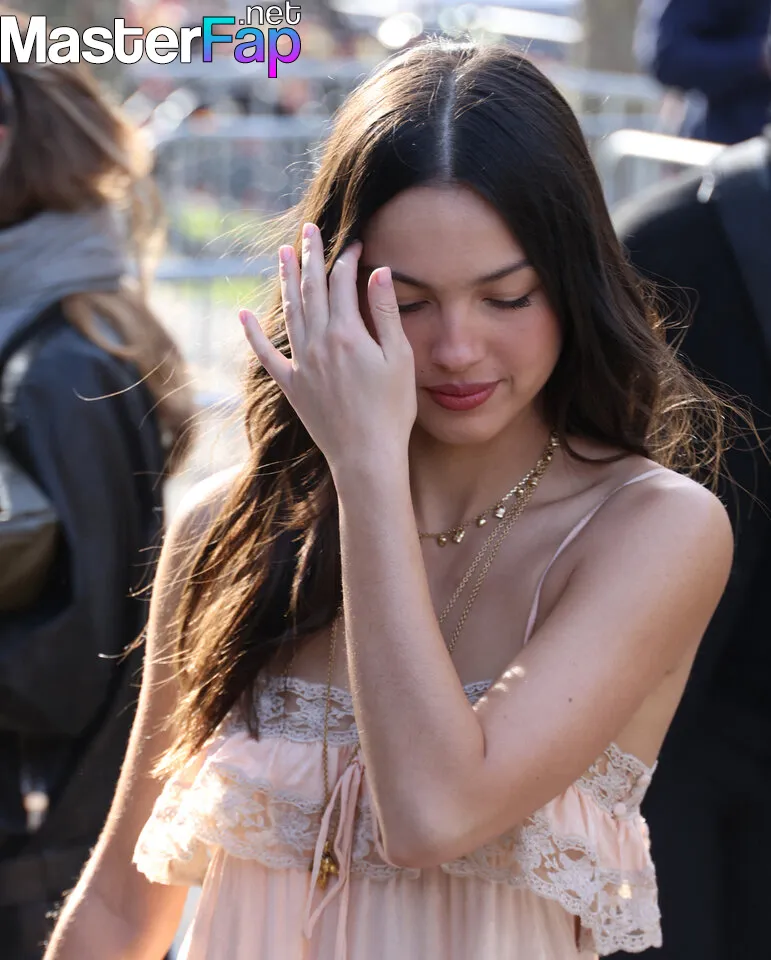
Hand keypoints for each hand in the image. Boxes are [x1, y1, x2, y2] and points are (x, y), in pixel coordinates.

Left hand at [239, 223, 416, 475]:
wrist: (366, 455)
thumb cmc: (391, 410)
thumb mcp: (399, 359)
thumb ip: (387, 313)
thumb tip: (379, 273)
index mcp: (348, 334)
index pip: (342, 284)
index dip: (347, 259)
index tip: (353, 244)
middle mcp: (319, 343)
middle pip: (311, 290)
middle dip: (310, 256)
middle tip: (308, 229)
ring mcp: (301, 364)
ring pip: (290, 312)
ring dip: (286, 281)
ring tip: (283, 254)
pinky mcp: (291, 386)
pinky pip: (266, 355)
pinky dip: (253, 334)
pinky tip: (243, 314)